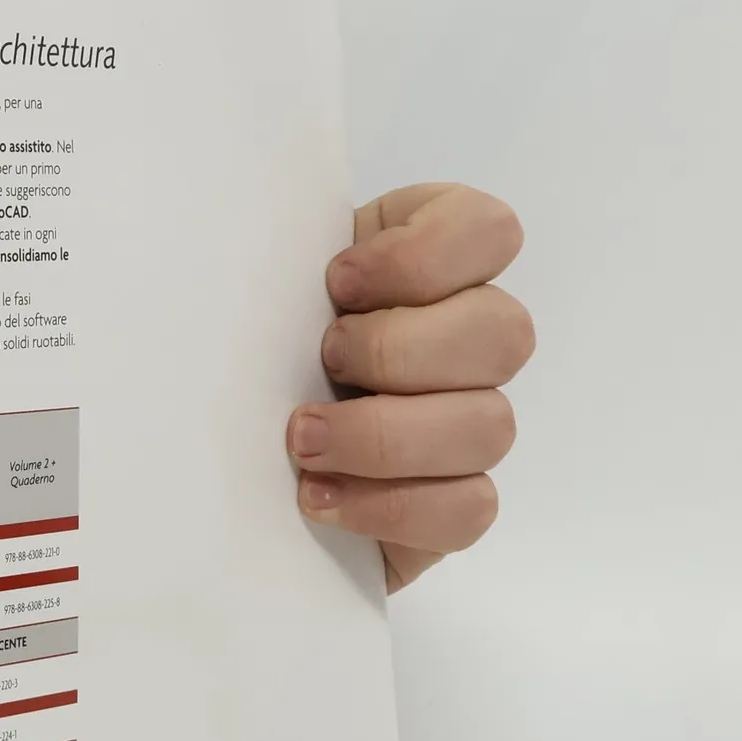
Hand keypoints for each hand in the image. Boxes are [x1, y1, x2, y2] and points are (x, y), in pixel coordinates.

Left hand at [288, 184, 532, 592]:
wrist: (238, 442)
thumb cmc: (257, 343)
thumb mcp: (267, 281)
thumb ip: (289, 259)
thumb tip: (258, 260)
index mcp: (431, 262)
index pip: (488, 231)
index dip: (419, 257)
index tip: (335, 281)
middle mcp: (470, 338)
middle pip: (504, 334)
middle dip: (396, 351)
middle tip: (323, 362)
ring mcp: (471, 421)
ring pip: (490, 426)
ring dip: (385, 437)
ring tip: (304, 443)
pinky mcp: (455, 500)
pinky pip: (468, 509)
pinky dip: (389, 505)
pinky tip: (324, 496)